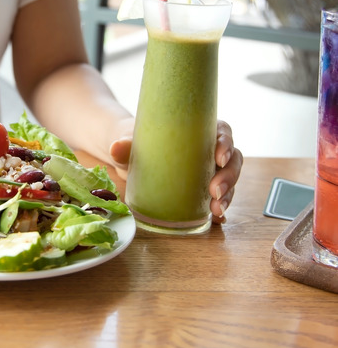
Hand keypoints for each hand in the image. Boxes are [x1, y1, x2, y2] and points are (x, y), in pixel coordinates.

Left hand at [109, 119, 242, 224]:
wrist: (128, 155)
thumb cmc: (135, 141)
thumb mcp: (130, 141)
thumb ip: (124, 144)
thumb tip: (115, 147)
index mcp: (198, 129)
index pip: (222, 131)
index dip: (226, 143)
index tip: (219, 157)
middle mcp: (209, 148)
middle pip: (232, 159)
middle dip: (229, 176)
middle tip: (215, 191)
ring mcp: (208, 169)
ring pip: (229, 179)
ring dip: (228, 195)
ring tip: (216, 210)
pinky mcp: (202, 188)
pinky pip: (219, 197)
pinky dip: (221, 208)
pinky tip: (217, 219)